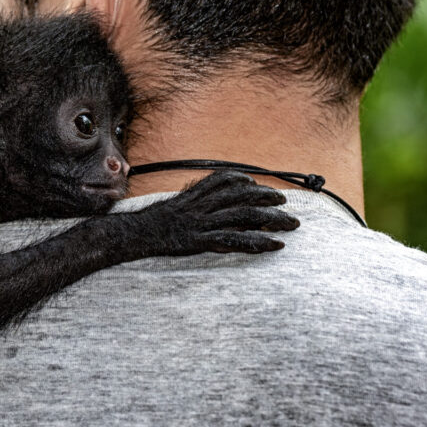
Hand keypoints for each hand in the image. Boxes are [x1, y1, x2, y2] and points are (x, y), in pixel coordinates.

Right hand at [135, 170, 299, 256]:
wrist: (135, 233)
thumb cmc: (154, 221)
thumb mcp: (174, 203)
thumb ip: (194, 197)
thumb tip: (212, 196)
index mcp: (196, 194)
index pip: (226, 181)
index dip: (247, 182)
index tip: (262, 187)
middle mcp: (202, 205)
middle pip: (241, 197)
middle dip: (268, 199)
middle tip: (286, 204)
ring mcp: (202, 222)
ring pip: (243, 216)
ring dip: (271, 220)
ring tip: (290, 224)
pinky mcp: (201, 240)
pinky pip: (234, 240)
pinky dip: (257, 241)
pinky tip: (274, 244)